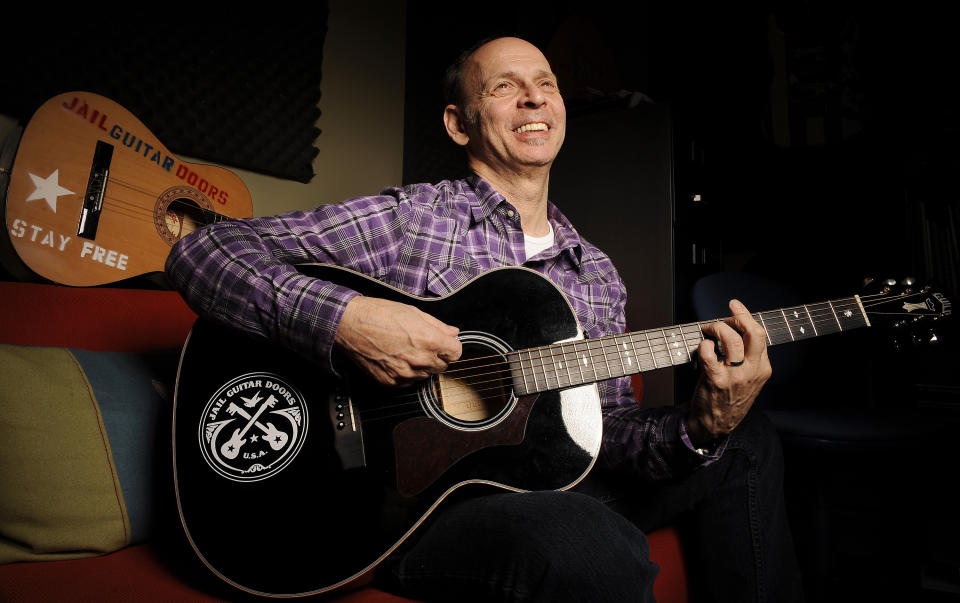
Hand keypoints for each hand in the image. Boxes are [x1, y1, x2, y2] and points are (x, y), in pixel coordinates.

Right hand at [334, 296, 461, 386]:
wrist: (349, 324)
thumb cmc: (377, 314)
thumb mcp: (413, 312)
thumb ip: (438, 325)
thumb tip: (452, 332)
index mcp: (428, 340)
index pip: (456, 353)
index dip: (451, 346)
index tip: (446, 343)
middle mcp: (418, 360)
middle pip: (443, 366)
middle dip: (438, 356)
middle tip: (423, 344)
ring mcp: (404, 373)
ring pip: (426, 375)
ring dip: (422, 365)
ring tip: (406, 350)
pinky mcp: (390, 382)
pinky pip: (408, 383)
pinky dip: (407, 374)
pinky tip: (397, 359)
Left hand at [687, 299, 771, 444]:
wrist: (717, 424)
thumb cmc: (731, 399)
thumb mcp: (750, 380)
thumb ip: (749, 359)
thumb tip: (736, 330)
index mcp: (763, 369)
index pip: (760, 335)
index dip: (746, 317)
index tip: (736, 307)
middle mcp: (752, 371)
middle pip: (753, 333)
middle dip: (739, 316)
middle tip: (726, 312)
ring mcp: (734, 375)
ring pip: (731, 339)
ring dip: (718, 327)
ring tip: (709, 329)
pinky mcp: (716, 379)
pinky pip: (709, 352)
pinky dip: (704, 344)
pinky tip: (703, 346)